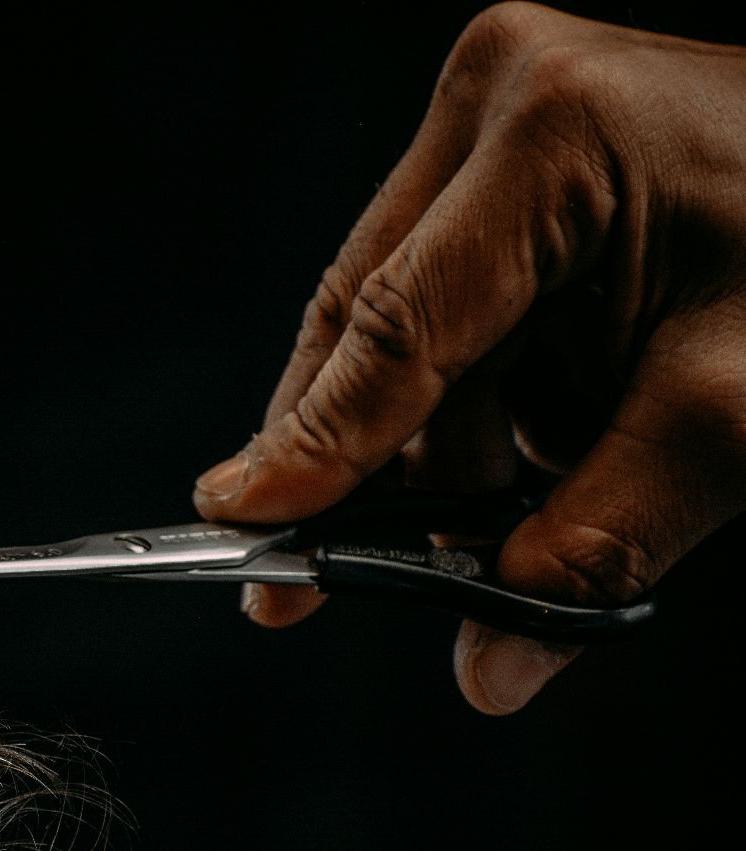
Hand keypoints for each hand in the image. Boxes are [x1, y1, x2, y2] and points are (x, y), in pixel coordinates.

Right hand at [192, 3, 745, 713]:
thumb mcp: (734, 414)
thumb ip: (602, 539)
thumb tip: (488, 657)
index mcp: (554, 131)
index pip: (399, 323)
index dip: (317, 445)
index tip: (247, 526)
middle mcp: (502, 99)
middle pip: (369, 321)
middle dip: (357, 466)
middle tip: (303, 580)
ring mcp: (503, 118)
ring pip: (399, 326)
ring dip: (434, 444)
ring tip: (491, 531)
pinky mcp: (515, 156)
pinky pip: (447, 304)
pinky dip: (475, 401)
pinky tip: (520, 459)